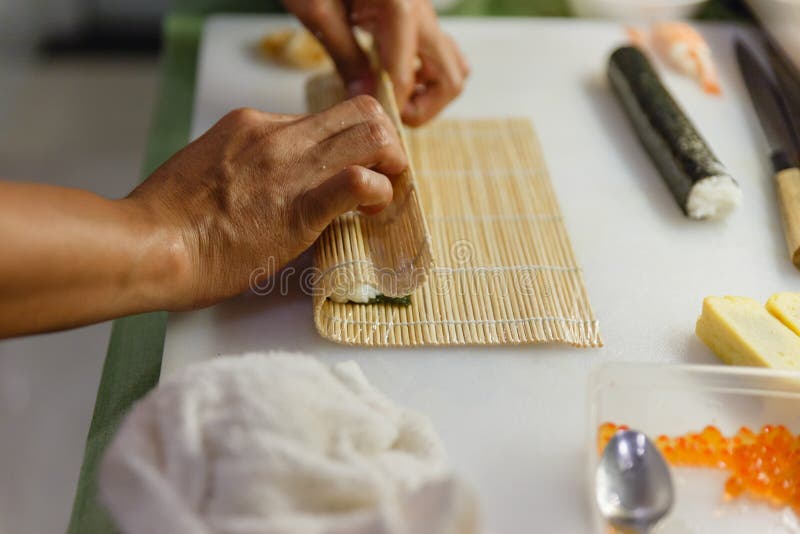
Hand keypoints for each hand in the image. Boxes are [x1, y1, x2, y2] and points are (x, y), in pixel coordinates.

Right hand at [129, 95, 406, 309]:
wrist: (149, 246)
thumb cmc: (168, 220)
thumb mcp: (208, 168)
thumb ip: (244, 164)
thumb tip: (267, 181)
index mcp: (253, 125)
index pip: (326, 117)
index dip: (351, 140)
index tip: (354, 164)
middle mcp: (277, 136)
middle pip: (361, 112)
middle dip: (384, 141)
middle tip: (383, 174)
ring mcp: (290, 169)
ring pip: (372, 135)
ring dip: (390, 163)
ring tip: (382, 193)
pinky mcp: (300, 208)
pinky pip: (358, 182)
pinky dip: (379, 191)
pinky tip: (371, 209)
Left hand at [285, 0, 469, 125]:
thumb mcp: (317, 10)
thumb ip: (345, 55)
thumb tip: (365, 97)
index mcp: (400, 7)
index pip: (405, 77)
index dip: (388, 108)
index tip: (370, 123)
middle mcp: (421, 10)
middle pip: (451, 77)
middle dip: (423, 108)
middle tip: (389, 114)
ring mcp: (425, 12)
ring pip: (453, 65)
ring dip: (431, 92)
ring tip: (394, 98)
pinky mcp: (418, 14)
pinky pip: (440, 51)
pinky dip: (426, 73)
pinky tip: (392, 76)